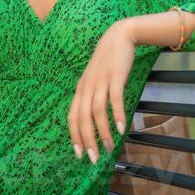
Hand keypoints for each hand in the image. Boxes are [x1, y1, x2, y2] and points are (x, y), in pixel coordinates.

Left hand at [67, 20, 134, 163]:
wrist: (118, 36)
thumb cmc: (107, 61)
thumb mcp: (94, 79)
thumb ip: (92, 96)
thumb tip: (93, 119)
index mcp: (80, 90)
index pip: (72, 117)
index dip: (74, 136)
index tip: (78, 154)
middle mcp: (87, 87)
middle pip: (82, 118)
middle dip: (87, 140)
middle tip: (93, 158)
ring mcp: (100, 81)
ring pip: (97, 111)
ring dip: (102, 131)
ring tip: (108, 147)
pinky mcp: (115, 77)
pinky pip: (114, 99)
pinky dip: (117, 115)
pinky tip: (122, 129)